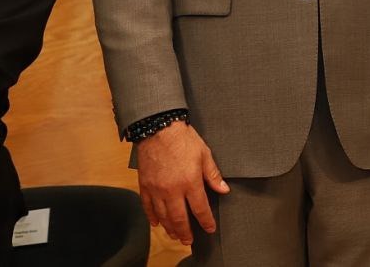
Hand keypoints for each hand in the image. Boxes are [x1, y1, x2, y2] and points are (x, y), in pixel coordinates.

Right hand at [135, 121, 229, 245]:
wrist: (159, 128)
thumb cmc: (184, 140)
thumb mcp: (205, 154)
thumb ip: (213, 175)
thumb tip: (224, 190)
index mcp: (190, 182)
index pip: (200, 208)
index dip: (206, 221)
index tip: (210, 229)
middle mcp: (172, 190)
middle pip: (179, 218)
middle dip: (185, 232)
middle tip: (188, 241)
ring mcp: (157, 189)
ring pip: (163, 216)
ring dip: (170, 228)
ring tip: (175, 235)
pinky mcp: (145, 185)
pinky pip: (148, 206)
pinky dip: (152, 217)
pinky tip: (157, 223)